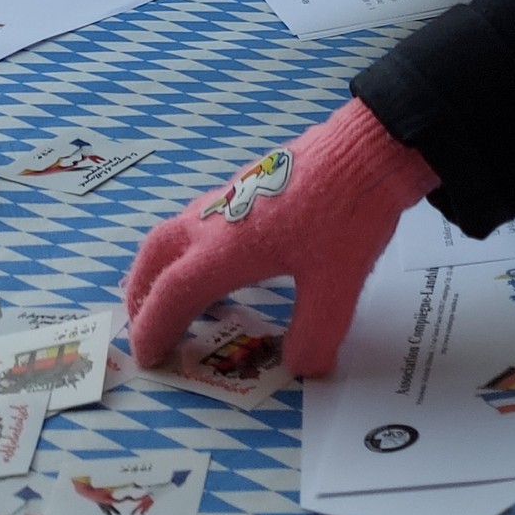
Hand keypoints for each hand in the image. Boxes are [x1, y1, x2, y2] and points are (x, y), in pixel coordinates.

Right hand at [124, 97, 437, 377]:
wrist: (372, 146)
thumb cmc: (349, 214)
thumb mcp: (338, 285)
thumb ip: (315, 334)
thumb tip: (301, 367)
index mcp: (227, 249)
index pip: (172, 295)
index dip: (155, 329)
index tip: (148, 357)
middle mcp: (217, 220)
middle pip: (156, 255)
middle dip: (141, 293)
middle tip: (145, 324)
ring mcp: (232, 196)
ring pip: (176, 232)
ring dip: (165, 266)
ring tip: (181, 298)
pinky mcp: (251, 183)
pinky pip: (202, 219)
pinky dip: (193, 246)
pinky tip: (227, 262)